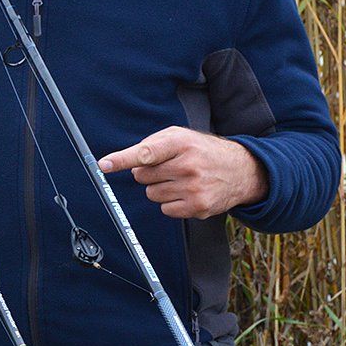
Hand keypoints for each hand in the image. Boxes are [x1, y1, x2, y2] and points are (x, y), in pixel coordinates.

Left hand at [98, 126, 268, 218]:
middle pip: (143, 176)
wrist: (241, 170)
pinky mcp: (197, 207)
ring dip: (159, 188)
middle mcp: (187, 165)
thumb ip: (153, 144)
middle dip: (149, 172)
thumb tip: (124, 162)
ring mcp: (193, 188)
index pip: (146, 152)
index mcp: (181, 143)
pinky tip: (186, 192)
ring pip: (152, 194)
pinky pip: (165, 209)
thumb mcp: (182, 137)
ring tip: (180, 179)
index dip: (123, 159)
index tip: (104, 164)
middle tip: (168, 167)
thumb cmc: (203, 151)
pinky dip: (171, 202)